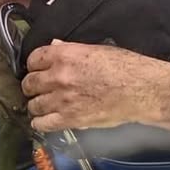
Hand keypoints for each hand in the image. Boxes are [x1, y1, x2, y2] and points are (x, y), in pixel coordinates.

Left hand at [22, 40, 149, 133]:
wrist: (141, 90)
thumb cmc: (125, 67)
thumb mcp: (96, 50)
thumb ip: (70, 50)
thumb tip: (54, 46)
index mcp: (64, 55)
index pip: (33, 59)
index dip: (34, 66)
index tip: (38, 70)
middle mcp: (59, 77)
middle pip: (29, 83)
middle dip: (33, 86)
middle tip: (39, 89)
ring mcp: (62, 100)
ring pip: (33, 105)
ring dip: (36, 105)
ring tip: (44, 105)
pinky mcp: (69, 119)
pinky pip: (42, 124)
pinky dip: (40, 123)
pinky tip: (45, 120)